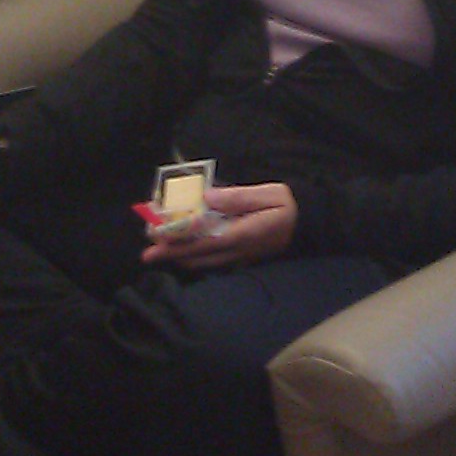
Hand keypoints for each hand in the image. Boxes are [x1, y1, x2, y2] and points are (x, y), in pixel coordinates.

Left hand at [140, 182, 297, 269]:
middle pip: (197, 255)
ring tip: (158, 251)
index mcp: (242, 233)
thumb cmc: (287, 205)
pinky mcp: (239, 257)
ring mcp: (238, 257)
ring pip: (202, 262)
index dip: (178, 237)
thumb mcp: (268, 193)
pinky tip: (181, 253)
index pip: (204, 238)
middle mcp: (237, 250)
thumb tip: (206, 196)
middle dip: (171, 252)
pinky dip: (193, 258)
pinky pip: (211, 262)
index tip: (156, 233)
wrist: (308, 223)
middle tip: (147, 250)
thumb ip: (237, 197)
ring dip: (179, 257)